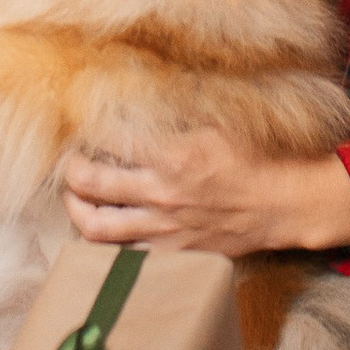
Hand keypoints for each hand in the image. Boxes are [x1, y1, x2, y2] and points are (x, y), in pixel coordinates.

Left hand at [60, 128, 349, 259]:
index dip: (89, 128)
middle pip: (90, 183)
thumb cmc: (252, 159)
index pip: (109, 138)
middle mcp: (161, 193)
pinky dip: (107, 244)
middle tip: (70, 163)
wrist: (279, 204)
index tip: (82, 123)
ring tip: (75, 199)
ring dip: (77, 210)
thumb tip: (143, 94)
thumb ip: (174, 115)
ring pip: (97, 226)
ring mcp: (163, 228)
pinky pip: (125, 254)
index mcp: (171, 155)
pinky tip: (104, 231)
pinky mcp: (172, 252)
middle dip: (71, 170)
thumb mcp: (214, 123)